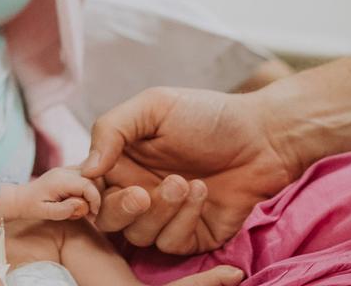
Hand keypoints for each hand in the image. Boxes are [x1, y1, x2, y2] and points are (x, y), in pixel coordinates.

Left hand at [5, 167, 101, 220]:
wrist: (20, 198)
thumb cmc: (31, 207)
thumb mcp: (45, 213)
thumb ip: (63, 210)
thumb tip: (81, 205)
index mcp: (60, 180)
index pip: (88, 185)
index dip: (95, 200)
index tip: (93, 215)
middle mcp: (64, 171)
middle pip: (92, 179)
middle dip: (95, 197)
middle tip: (89, 215)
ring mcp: (66, 169)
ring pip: (91, 176)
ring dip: (92, 192)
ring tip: (85, 209)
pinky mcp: (67, 172)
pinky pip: (85, 176)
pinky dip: (88, 188)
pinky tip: (82, 201)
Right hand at [82, 87, 301, 253]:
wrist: (264, 136)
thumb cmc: (208, 115)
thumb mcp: (154, 106)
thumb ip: (112, 129)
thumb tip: (87, 167)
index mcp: (123, 161)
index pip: (88, 186)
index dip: (85, 190)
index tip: (94, 183)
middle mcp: (139, 190)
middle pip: (107, 219)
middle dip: (120, 209)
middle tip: (141, 192)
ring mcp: (165, 216)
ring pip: (138, 235)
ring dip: (160, 211)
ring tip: (185, 182)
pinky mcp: (191, 235)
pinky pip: (171, 244)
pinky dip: (183, 220)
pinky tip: (202, 192)